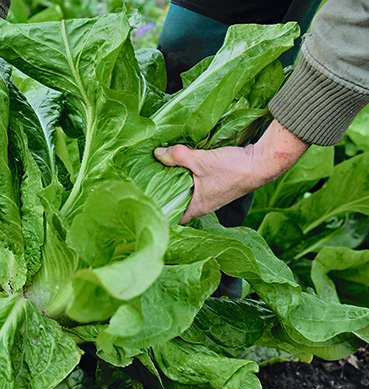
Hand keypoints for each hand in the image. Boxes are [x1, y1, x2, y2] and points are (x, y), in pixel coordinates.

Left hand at [154, 120, 309, 223]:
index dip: (159, 211)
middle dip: (164, 193)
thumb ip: (176, 156)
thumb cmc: (232, 169)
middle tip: (148, 181)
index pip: (173, 217)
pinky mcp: (217, 184)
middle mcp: (203, 205)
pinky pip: (197, 182)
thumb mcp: (199, 160)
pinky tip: (181, 162)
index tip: (146, 200)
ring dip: (176, 182)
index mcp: (196, 207)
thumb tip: (157, 153)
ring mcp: (210, 195)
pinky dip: (188, 175)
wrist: (260, 163)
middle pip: (178, 202)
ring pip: (187, 191)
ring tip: (160, 169)